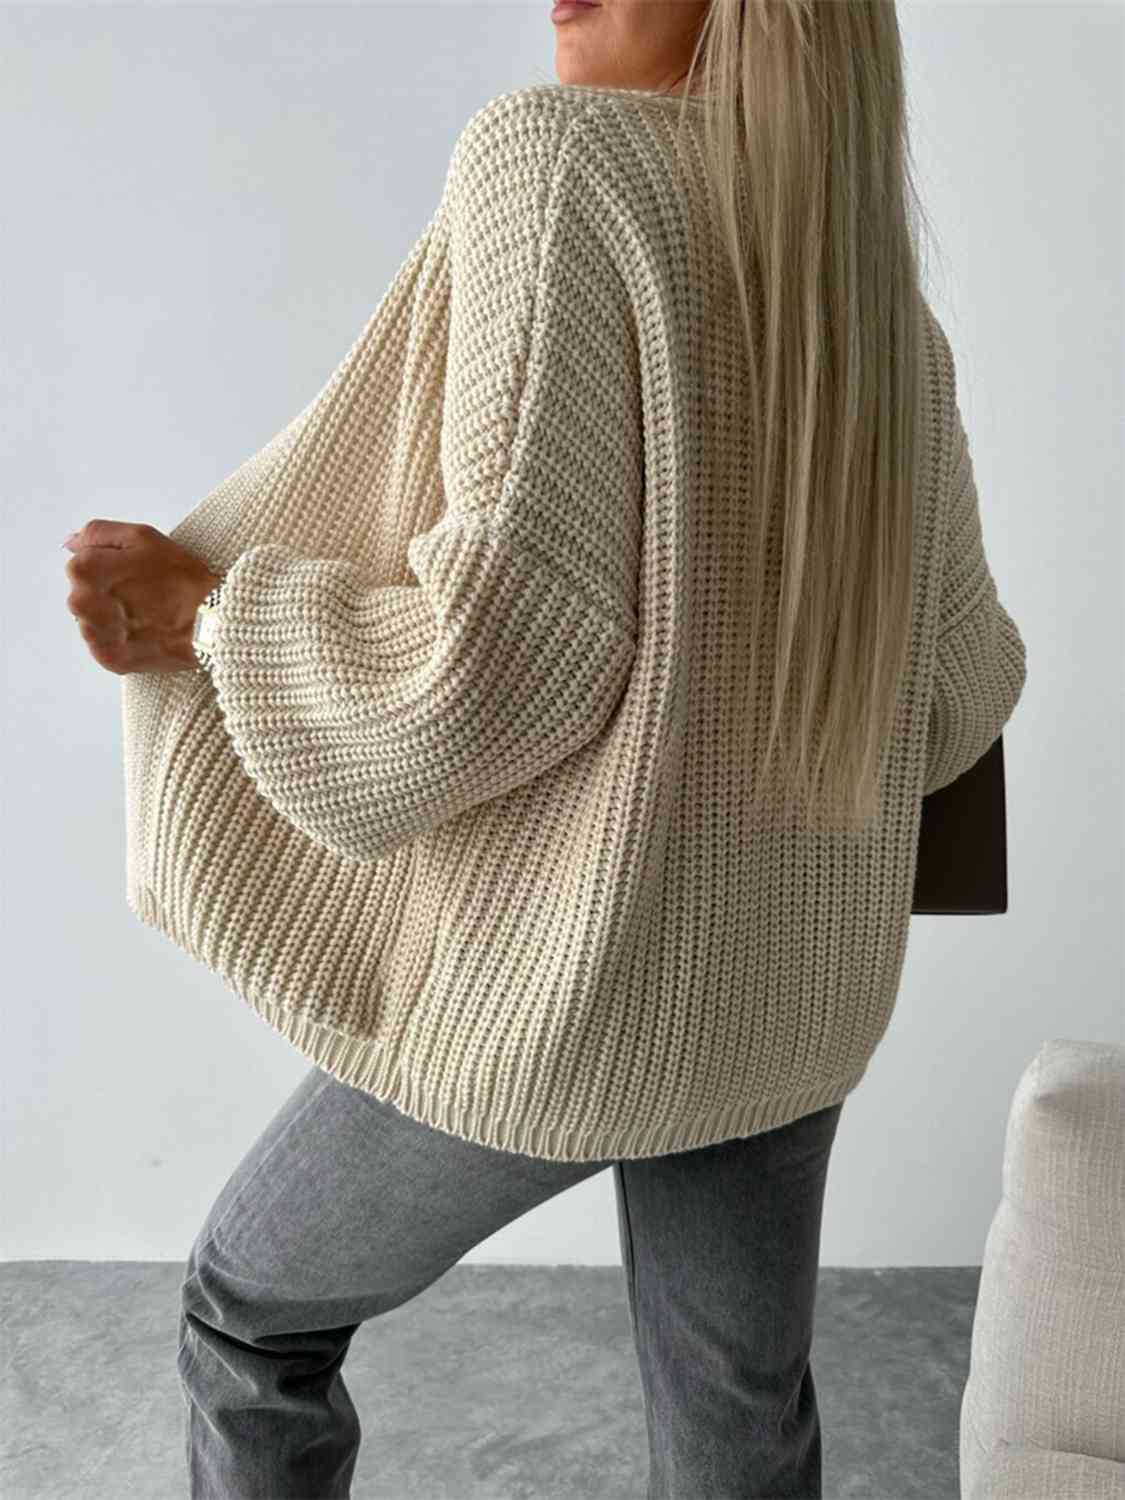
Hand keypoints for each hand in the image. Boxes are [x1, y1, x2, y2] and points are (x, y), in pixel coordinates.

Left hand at [63, 518, 221, 675]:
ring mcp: (95, 635)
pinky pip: (106, 645)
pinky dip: (122, 640)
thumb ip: (99, 534)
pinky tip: (145, 632)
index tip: (135, 571)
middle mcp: (81, 604)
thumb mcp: (142, 537)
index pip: (81, 563)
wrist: (211, 623)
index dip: (110, 565)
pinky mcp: (109, 658)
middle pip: (84, 593)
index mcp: (85, 570)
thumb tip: (71, 543)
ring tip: (146, 614)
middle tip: (144, 593)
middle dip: (106, 592)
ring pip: (93, 621)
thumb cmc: (181, 578)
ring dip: (112, 617)